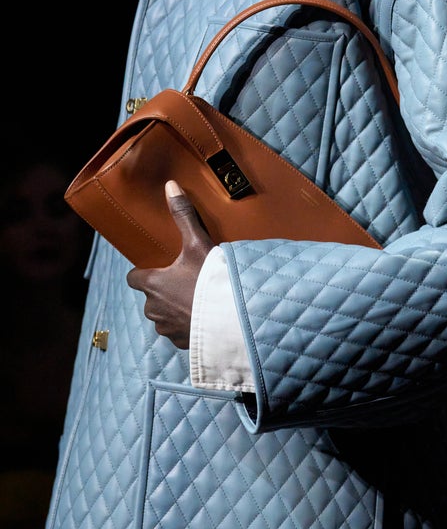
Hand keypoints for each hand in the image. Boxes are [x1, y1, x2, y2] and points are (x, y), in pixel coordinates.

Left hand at [126, 180, 214, 347]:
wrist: (231, 318)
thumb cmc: (210, 280)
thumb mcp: (197, 243)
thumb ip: (183, 215)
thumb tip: (170, 185)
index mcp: (152, 284)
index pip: (134, 277)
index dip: (143, 272)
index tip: (156, 267)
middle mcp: (153, 308)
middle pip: (150, 297)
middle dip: (162, 290)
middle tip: (184, 280)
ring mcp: (167, 328)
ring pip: (163, 316)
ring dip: (174, 309)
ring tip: (195, 299)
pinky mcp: (181, 343)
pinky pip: (178, 332)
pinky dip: (187, 325)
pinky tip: (203, 316)